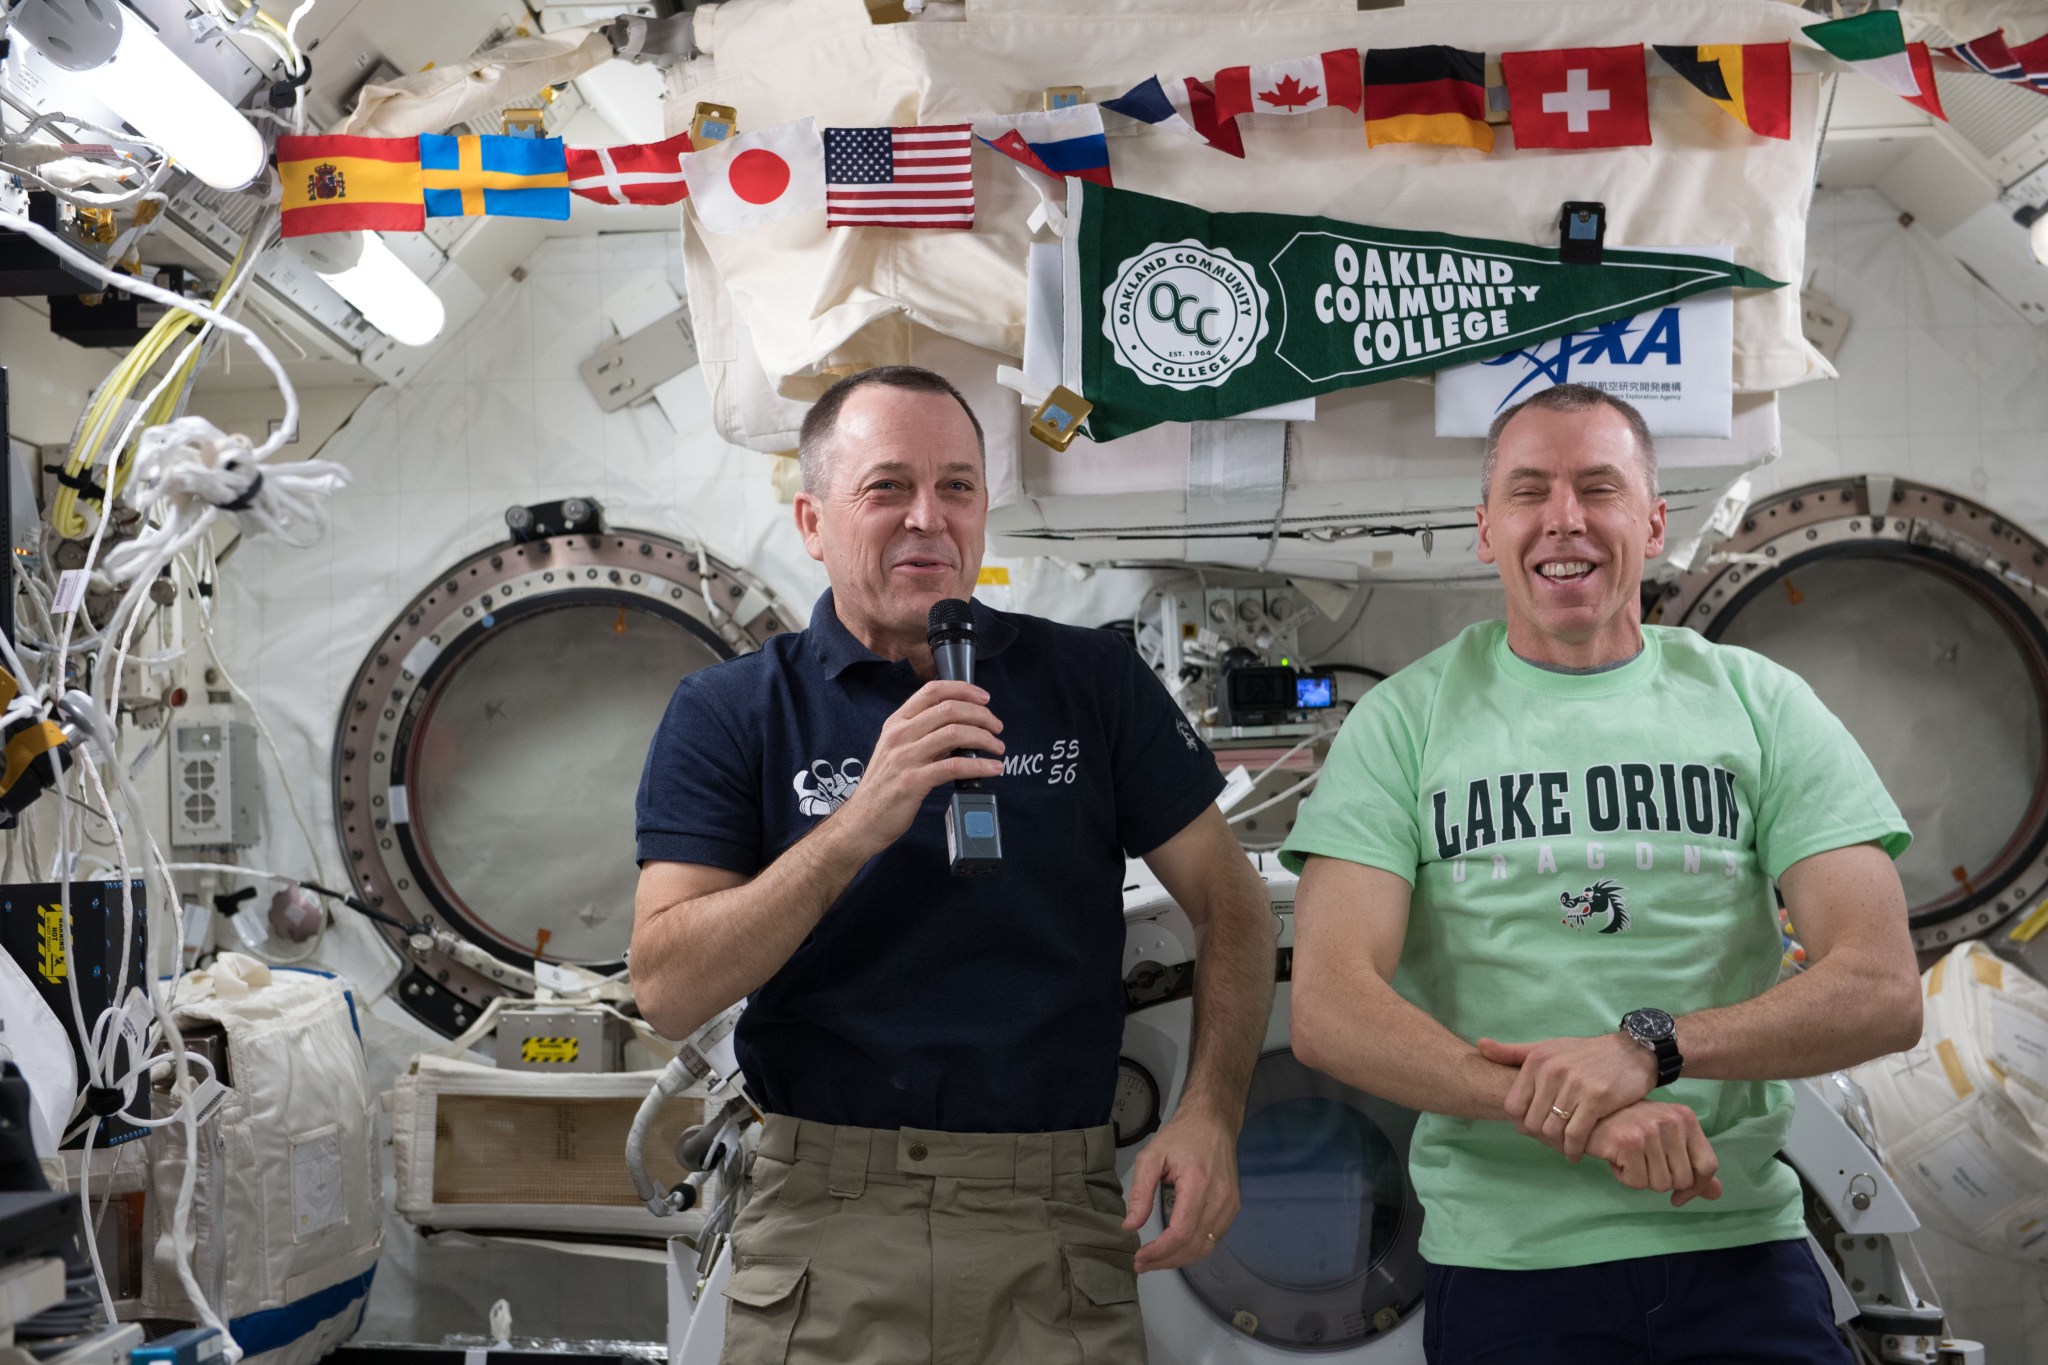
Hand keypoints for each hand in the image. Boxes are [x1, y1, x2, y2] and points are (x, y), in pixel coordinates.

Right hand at [837, 680, 1003, 852]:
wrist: (862, 819)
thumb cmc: (883, 786)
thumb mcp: (896, 750)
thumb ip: (924, 735)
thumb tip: (961, 727)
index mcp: (896, 723)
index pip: (932, 691)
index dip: (962, 689)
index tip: (983, 697)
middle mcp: (900, 735)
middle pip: (949, 709)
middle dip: (981, 715)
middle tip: (996, 726)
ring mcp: (905, 757)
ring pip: (954, 733)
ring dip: (984, 738)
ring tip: (997, 747)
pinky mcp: (914, 781)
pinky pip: (954, 766)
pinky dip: (980, 765)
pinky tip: (992, 768)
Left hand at [1123, 1105, 1241, 1272]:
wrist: (1213, 1121)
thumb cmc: (1181, 1135)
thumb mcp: (1151, 1156)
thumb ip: (1140, 1192)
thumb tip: (1130, 1226)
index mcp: (1198, 1184)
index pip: (1181, 1232)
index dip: (1160, 1251)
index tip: (1138, 1257)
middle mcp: (1220, 1198)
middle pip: (1194, 1245)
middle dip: (1166, 1261)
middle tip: (1141, 1264)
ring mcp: (1230, 1204)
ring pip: (1206, 1247)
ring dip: (1179, 1259)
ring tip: (1154, 1261)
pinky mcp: (1233, 1206)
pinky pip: (1214, 1238)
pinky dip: (1194, 1249)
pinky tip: (1175, 1249)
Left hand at [1478, 1033, 1658, 1160]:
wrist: (1631, 1051)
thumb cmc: (1585, 1054)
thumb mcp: (1547, 1048)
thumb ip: (1513, 1052)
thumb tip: (1480, 1045)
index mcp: (1537, 1060)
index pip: (1513, 1106)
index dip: (1519, 1124)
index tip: (1532, 1131)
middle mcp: (1552, 1071)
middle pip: (1532, 1122)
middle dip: (1539, 1138)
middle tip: (1550, 1144)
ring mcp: (1575, 1084)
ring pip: (1552, 1131)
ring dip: (1556, 1147)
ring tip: (1563, 1149)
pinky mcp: (1597, 1098)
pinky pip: (1576, 1134)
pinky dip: (1574, 1150)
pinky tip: (1576, 1153)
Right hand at [1583, 1100, 1721, 1206]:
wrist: (1587, 1115)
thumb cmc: (1628, 1127)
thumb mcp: (1666, 1141)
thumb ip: (1692, 1165)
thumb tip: (1716, 1194)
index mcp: (1685, 1118)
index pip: (1708, 1165)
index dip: (1696, 1187)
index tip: (1678, 1195)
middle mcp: (1671, 1121)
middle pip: (1682, 1180)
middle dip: (1661, 1180)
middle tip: (1642, 1163)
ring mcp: (1650, 1130)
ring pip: (1659, 1184)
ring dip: (1641, 1179)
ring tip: (1629, 1158)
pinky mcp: (1628, 1142)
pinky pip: (1637, 1183)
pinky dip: (1624, 1177)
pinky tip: (1616, 1159)